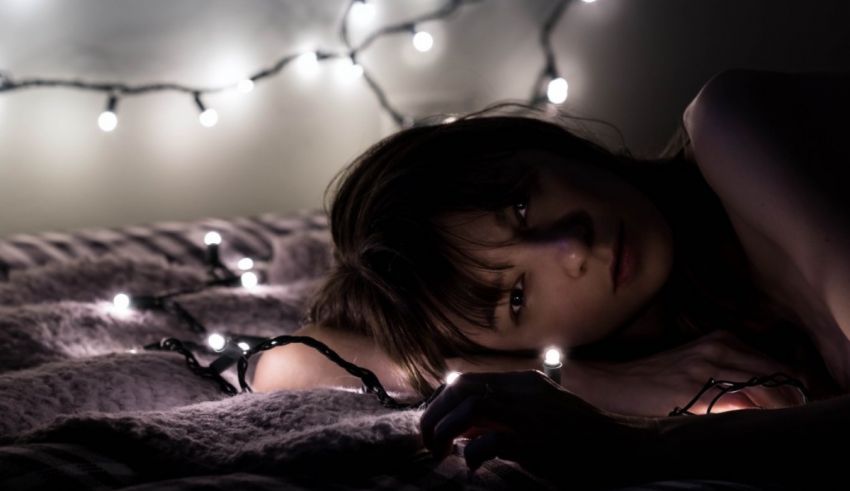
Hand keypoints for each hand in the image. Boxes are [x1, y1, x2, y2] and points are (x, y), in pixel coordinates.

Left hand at [419, 370, 655, 487]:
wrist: (625, 448)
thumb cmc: (580, 439)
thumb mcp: (537, 418)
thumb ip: (500, 418)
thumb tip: (459, 429)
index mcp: (521, 383)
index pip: (463, 380)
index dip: (439, 403)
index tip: (433, 427)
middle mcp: (523, 391)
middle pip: (459, 389)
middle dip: (434, 415)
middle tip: (429, 444)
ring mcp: (531, 415)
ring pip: (470, 407)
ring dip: (444, 430)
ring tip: (441, 453)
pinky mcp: (538, 443)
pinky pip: (493, 440)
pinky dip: (473, 454)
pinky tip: (473, 466)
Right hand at [574, 330, 810, 416]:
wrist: (612, 382)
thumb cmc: (653, 378)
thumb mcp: (695, 361)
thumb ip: (727, 368)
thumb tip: (765, 391)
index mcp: (721, 339)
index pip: (775, 364)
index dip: (789, 386)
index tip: (789, 402)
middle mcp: (719, 348)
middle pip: (777, 375)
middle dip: (789, 399)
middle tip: (785, 415)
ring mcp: (708, 369)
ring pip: (764, 389)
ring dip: (776, 408)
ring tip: (770, 420)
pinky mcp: (696, 391)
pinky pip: (742, 405)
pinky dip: (753, 415)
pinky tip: (746, 423)